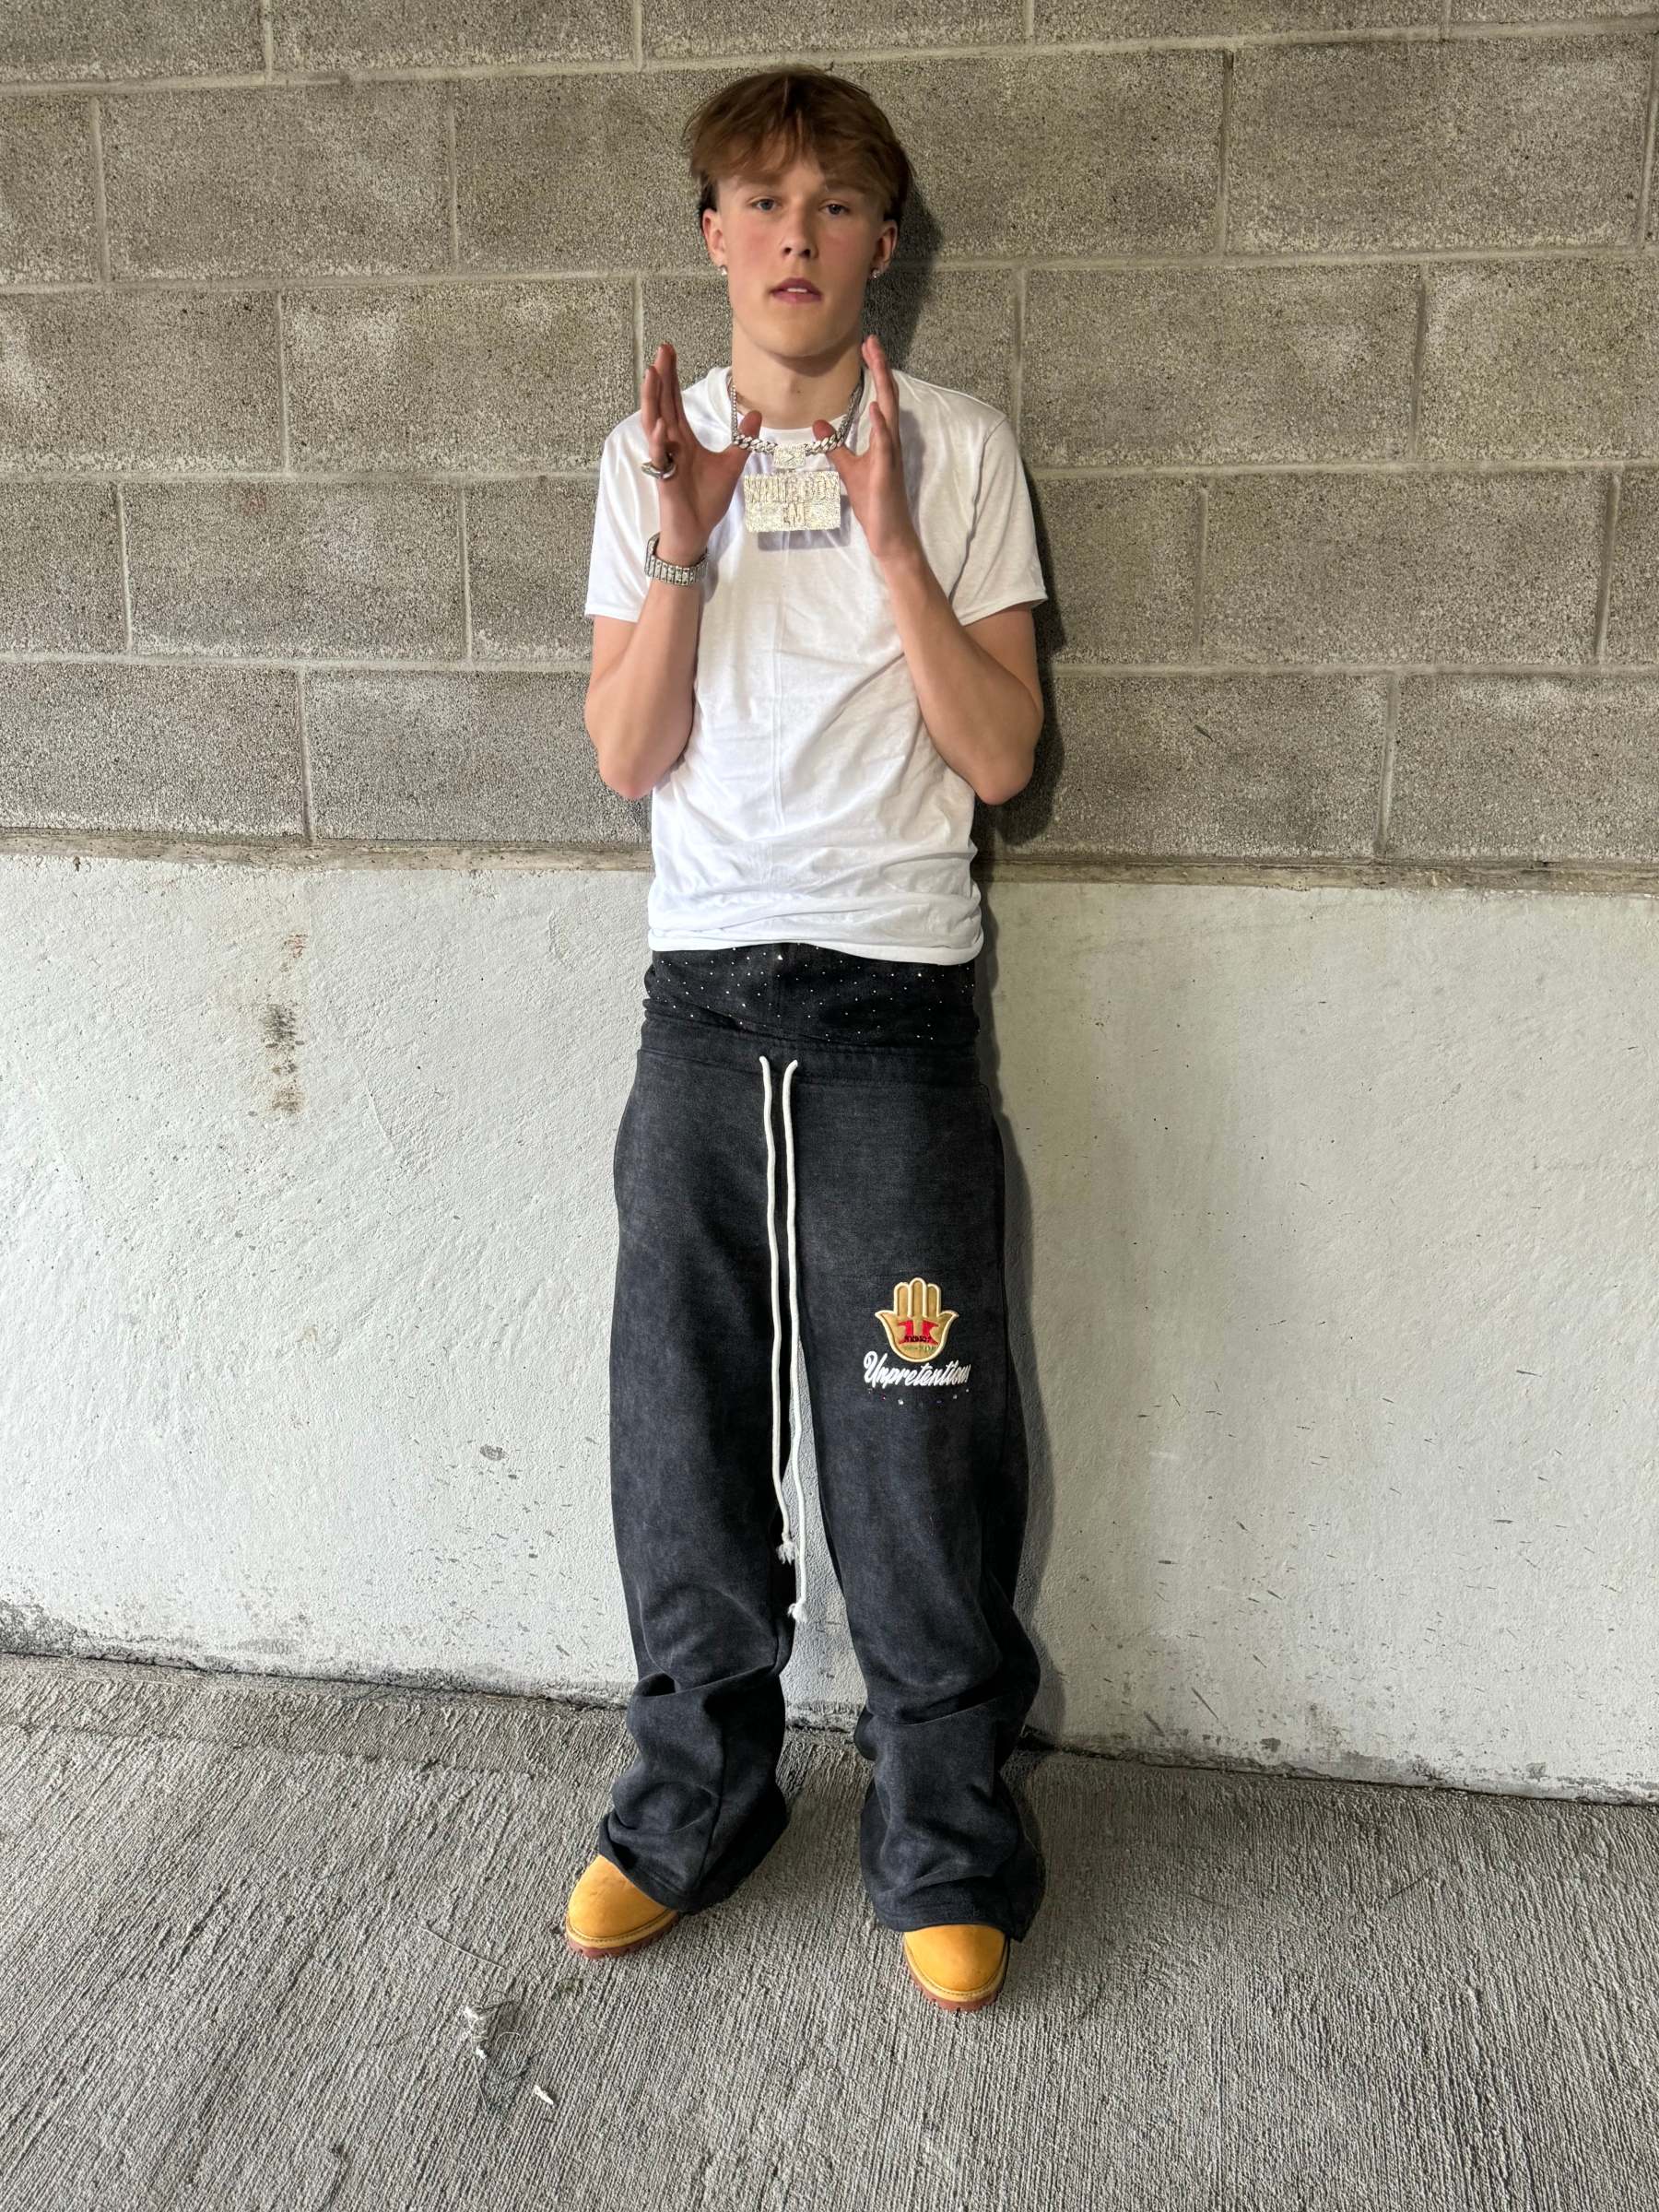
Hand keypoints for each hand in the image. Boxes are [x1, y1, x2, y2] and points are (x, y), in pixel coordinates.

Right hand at [642, 341, 758, 562]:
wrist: (696, 531)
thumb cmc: (707, 500)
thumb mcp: (731, 464)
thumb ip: (742, 438)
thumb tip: (756, 413)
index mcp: (683, 438)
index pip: (675, 400)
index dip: (673, 377)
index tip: (670, 351)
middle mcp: (670, 444)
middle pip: (663, 403)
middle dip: (662, 376)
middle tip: (663, 348)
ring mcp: (664, 459)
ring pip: (654, 423)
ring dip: (652, 399)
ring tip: (652, 373)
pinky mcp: (665, 478)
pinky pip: (659, 456)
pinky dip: (658, 441)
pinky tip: (661, 425)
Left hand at [812, 333, 920, 566]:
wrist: (889, 533)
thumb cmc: (873, 501)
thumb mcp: (848, 469)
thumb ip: (836, 446)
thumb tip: (820, 424)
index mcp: (883, 438)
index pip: (880, 397)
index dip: (875, 371)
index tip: (867, 346)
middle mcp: (891, 441)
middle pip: (888, 396)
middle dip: (880, 367)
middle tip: (872, 340)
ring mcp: (891, 455)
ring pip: (889, 413)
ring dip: (883, 386)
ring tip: (877, 360)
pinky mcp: (886, 472)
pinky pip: (885, 445)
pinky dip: (880, 426)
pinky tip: (873, 409)